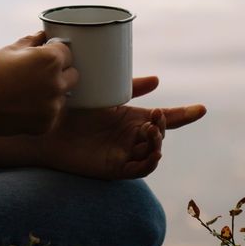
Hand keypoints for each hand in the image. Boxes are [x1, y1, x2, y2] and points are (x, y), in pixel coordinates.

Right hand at [0, 31, 78, 136]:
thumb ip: (31, 42)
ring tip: (27, 92)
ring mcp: (53, 106)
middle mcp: (57, 83)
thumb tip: (42, 35)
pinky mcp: (47, 124)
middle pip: (72, 75)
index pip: (67, 52)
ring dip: (52, 92)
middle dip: (60, 72)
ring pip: (63, 95)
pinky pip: (53, 113)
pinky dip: (43, 110)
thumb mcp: (9, 50)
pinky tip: (24, 106)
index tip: (45, 55)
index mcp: (50, 60)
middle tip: (38, 73)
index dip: (55, 52)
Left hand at [0, 76, 206, 179]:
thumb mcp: (96, 86)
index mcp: (129, 118)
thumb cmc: (65, 105)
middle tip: (156, 114)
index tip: (202, 108)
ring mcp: (123, 152)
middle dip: (166, 124)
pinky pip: (138, 169)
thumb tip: (154, 76)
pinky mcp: (112, 168)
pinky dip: (148, 161)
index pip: (164, 118)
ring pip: (153, 151)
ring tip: (150, 127)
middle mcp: (129, 136)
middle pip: (160, 133)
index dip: (185, 115)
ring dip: (158, 140)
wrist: (42, 125)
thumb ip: (117, 76)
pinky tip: (150, 150)